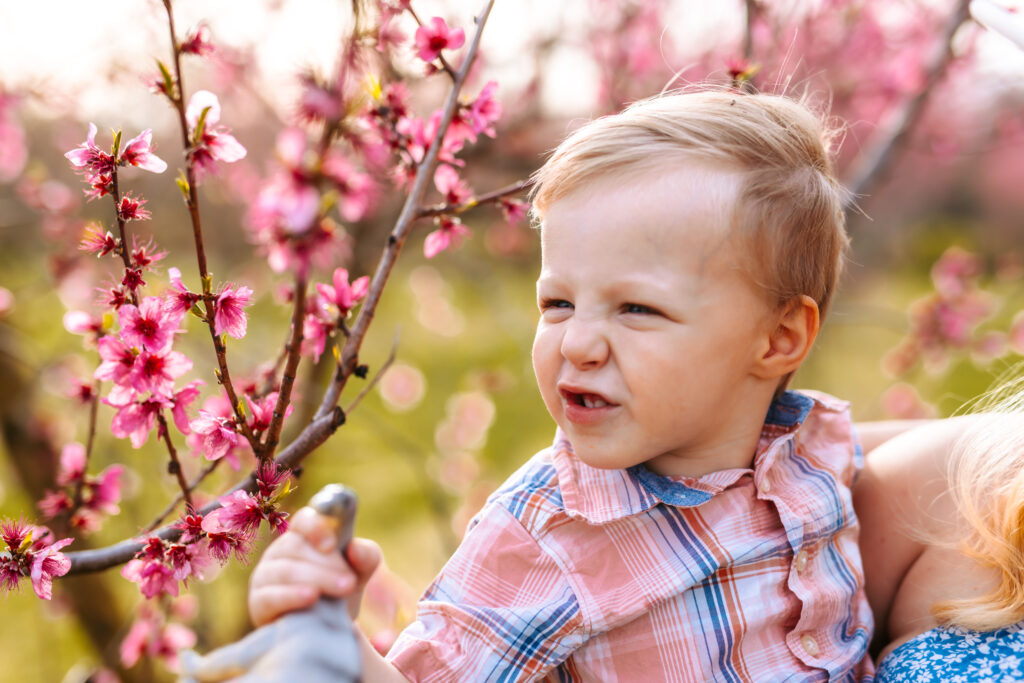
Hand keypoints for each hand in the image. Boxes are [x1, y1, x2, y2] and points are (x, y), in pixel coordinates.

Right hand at [248, 506, 381, 626]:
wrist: (327, 631)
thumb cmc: (340, 592)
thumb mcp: (360, 573)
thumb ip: (367, 556)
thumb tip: (356, 548)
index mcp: (303, 536)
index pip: (304, 520)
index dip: (316, 527)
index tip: (332, 544)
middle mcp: (279, 552)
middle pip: (296, 546)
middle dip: (327, 564)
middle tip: (350, 581)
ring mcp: (265, 576)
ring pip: (285, 570)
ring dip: (317, 579)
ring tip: (342, 589)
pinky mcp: (258, 604)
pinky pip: (270, 596)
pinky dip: (291, 595)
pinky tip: (311, 597)